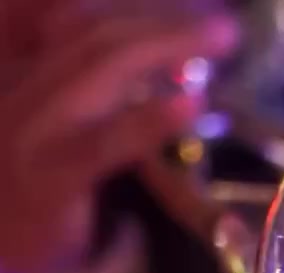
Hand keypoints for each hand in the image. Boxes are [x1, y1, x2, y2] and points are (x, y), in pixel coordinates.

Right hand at [0, 6, 237, 272]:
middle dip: (161, 20)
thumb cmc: (28, 203)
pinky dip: (149, 119)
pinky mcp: (49, 178)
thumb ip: (91, 91)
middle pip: (91, 32)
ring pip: (97, 65)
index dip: (123, 8)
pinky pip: (105, 142)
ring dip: (167, 43)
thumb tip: (161, 60)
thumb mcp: (54, 133)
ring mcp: (27, 132)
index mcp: (16, 74)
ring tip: (221, 39)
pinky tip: (190, 104)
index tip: (185, 8)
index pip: (60, 16)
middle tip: (223, 25)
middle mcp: (15, 91)